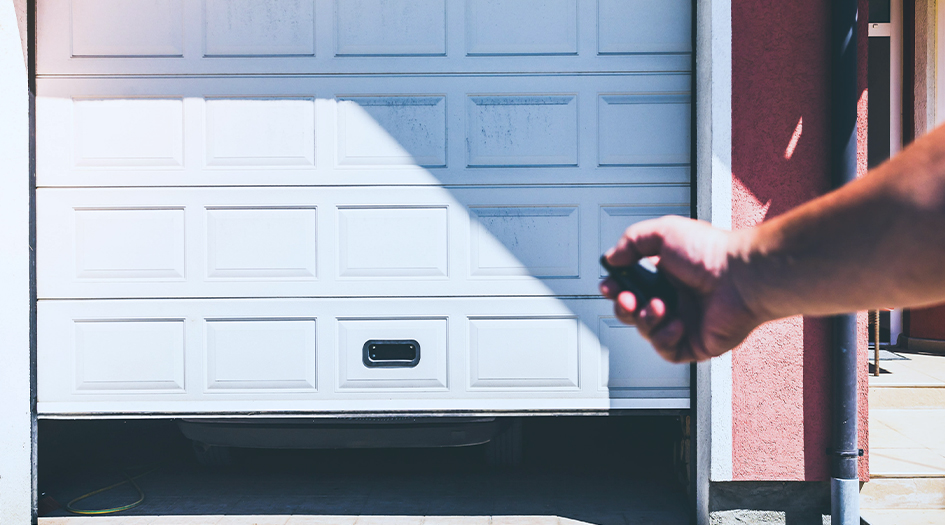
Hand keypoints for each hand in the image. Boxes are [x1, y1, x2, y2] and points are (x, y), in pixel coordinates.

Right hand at [599, 216, 764, 362]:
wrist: (740, 278)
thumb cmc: (711, 253)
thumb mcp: (664, 232)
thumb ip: (632, 240)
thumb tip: (612, 258)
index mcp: (667, 274)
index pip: (631, 285)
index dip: (615, 287)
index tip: (609, 284)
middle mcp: (675, 298)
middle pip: (633, 311)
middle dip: (623, 306)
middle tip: (628, 298)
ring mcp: (685, 322)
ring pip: (646, 331)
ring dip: (645, 320)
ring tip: (660, 306)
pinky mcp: (695, 343)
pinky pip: (667, 351)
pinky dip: (665, 338)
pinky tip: (677, 323)